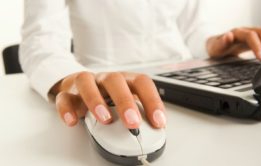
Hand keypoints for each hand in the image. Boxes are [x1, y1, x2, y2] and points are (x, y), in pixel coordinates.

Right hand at [50, 72, 165, 128]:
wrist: (81, 86)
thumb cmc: (108, 95)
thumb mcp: (126, 102)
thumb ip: (139, 112)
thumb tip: (156, 129)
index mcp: (124, 80)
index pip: (141, 82)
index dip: (152, 100)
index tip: (158, 122)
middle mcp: (105, 79)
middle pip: (115, 80)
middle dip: (125, 102)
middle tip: (133, 123)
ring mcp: (86, 84)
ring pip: (87, 83)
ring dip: (96, 101)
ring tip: (105, 120)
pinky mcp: (68, 93)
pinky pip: (64, 98)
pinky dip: (67, 109)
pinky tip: (73, 121)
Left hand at [207, 27, 260, 60]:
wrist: (215, 46)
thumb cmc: (216, 48)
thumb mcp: (214, 48)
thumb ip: (221, 43)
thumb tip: (228, 35)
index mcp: (237, 32)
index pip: (251, 36)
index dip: (258, 46)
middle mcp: (246, 30)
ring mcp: (253, 33)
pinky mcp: (257, 39)